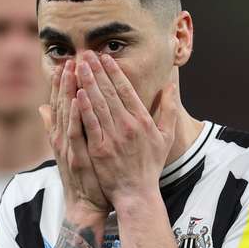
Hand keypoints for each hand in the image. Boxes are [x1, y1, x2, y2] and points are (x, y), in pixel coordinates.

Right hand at [39, 60, 109, 217]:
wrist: (86, 205)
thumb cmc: (84, 177)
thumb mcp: (68, 150)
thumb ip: (56, 128)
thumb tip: (42, 107)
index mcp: (63, 135)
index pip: (62, 104)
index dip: (63, 84)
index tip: (68, 63)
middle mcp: (62, 139)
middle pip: (62, 104)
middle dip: (65, 81)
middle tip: (71, 59)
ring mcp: (68, 148)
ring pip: (66, 114)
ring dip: (68, 91)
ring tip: (72, 70)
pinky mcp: (76, 159)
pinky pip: (74, 133)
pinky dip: (74, 116)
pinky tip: (77, 99)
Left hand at [74, 51, 177, 207]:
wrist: (137, 193)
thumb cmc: (150, 165)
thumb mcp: (166, 136)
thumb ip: (169, 109)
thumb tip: (171, 85)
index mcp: (143, 120)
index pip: (126, 90)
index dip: (115, 72)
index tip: (105, 57)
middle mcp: (128, 126)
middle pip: (110, 92)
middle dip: (97, 71)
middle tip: (87, 54)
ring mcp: (113, 138)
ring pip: (98, 104)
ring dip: (88, 83)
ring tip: (79, 66)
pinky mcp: (100, 149)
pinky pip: (90, 124)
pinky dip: (84, 108)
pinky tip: (77, 92)